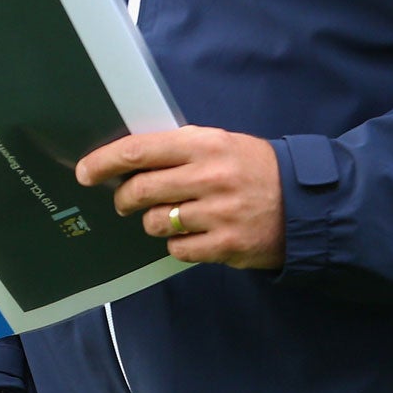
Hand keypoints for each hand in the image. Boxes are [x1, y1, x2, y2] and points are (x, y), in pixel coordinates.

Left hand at [74, 125, 284, 268]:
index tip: (85, 172)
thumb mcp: (219, 143)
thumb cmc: (253, 168)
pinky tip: (191, 235)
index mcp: (203, 144)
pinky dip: (177, 244)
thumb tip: (129, 158)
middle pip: (140, 190)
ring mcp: (218, 213)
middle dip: (124, 198)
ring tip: (169, 216)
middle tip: (124, 201)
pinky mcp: (227, 245)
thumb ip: (178, 148)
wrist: (306, 202)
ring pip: (156, 222)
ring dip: (152, 221)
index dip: (104, 162)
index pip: (138, 151)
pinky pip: (179, 249)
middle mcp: (208, 177)